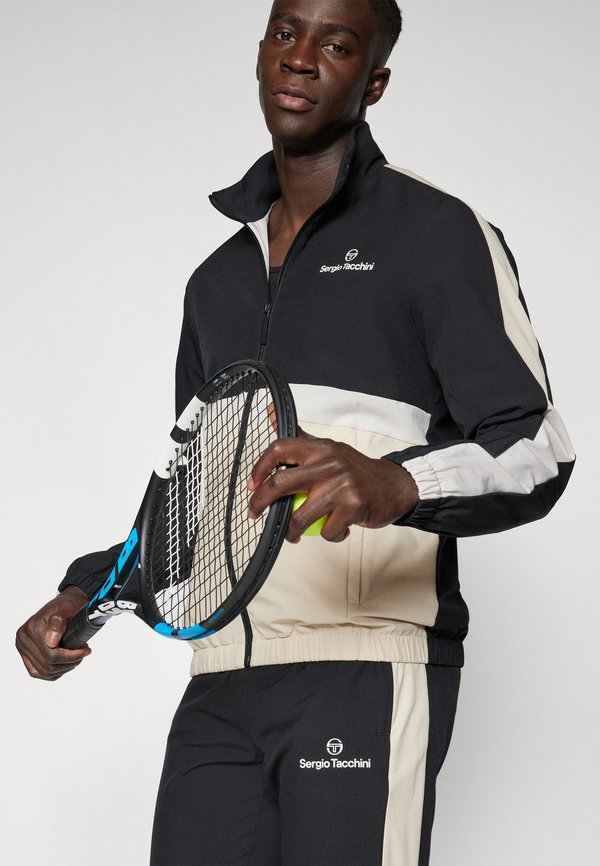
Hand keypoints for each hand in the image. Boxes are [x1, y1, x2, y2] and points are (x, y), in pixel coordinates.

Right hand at [16, 586, 90, 680]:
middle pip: (47, 666)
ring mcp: (22, 648)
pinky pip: (37, 672)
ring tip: (75, 657)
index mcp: (31, 628)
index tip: (86, 650)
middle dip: (69, 663)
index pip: (51, 655)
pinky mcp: (25, 654)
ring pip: (43, 672)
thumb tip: (51, 643)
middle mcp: (23, 639)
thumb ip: (58, 622)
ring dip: (63, 669)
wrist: (64, 603)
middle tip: (83, 653)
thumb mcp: (67, 608)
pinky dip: (52, 672)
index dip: (71, 656)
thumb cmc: (67, 605)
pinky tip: (64, 664)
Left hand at [247, 432, 417, 542]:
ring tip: (295, 534)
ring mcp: (342, 486)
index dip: (259, 467)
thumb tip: (271, 411)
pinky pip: (327, 531)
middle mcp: (330, 463)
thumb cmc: (355, 471)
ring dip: (292, 531)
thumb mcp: (328, 449)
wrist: (393, 485)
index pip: (280, 449)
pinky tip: (335, 530)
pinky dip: (329, 536)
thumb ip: (300, 436)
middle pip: (281, 483)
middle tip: (255, 513)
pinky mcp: (354, 507)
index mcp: (320, 448)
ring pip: (301, 516)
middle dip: (261, 502)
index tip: (251, 485)